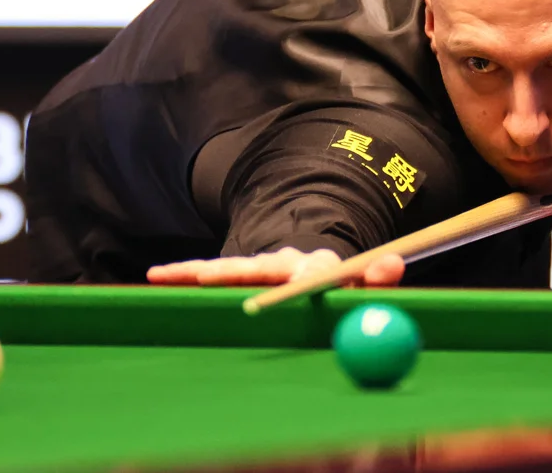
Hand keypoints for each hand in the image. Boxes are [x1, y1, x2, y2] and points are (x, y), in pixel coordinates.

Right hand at [146, 246, 405, 286]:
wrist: (316, 267)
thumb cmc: (341, 286)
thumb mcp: (363, 284)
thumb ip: (378, 278)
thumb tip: (393, 265)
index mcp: (311, 269)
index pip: (301, 276)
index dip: (290, 284)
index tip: (279, 287)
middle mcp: (278, 264)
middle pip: (247, 269)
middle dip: (220, 272)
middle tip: (196, 278)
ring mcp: (254, 270)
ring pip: (220, 270)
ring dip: (192, 273)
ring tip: (161, 275)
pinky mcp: (236, 277)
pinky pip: (207, 276)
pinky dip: (183, 276)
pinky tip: (157, 278)